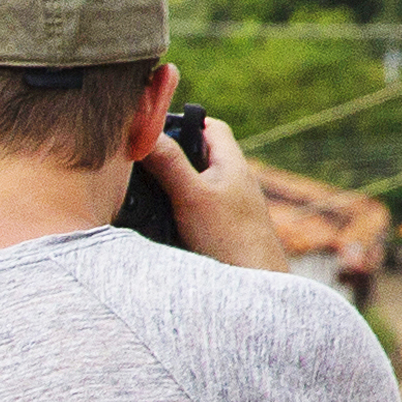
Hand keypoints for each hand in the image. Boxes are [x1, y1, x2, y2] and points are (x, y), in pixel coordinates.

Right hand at [145, 110, 294, 273]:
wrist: (254, 279)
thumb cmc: (230, 236)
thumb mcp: (191, 194)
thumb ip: (169, 163)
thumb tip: (147, 134)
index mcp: (231, 163)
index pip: (210, 126)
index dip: (184, 123)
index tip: (156, 131)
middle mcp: (235, 180)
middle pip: (201, 154)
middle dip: (173, 157)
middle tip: (146, 164)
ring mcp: (232, 204)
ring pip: (199, 182)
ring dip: (176, 185)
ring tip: (152, 195)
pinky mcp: (226, 227)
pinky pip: (200, 207)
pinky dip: (182, 208)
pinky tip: (169, 223)